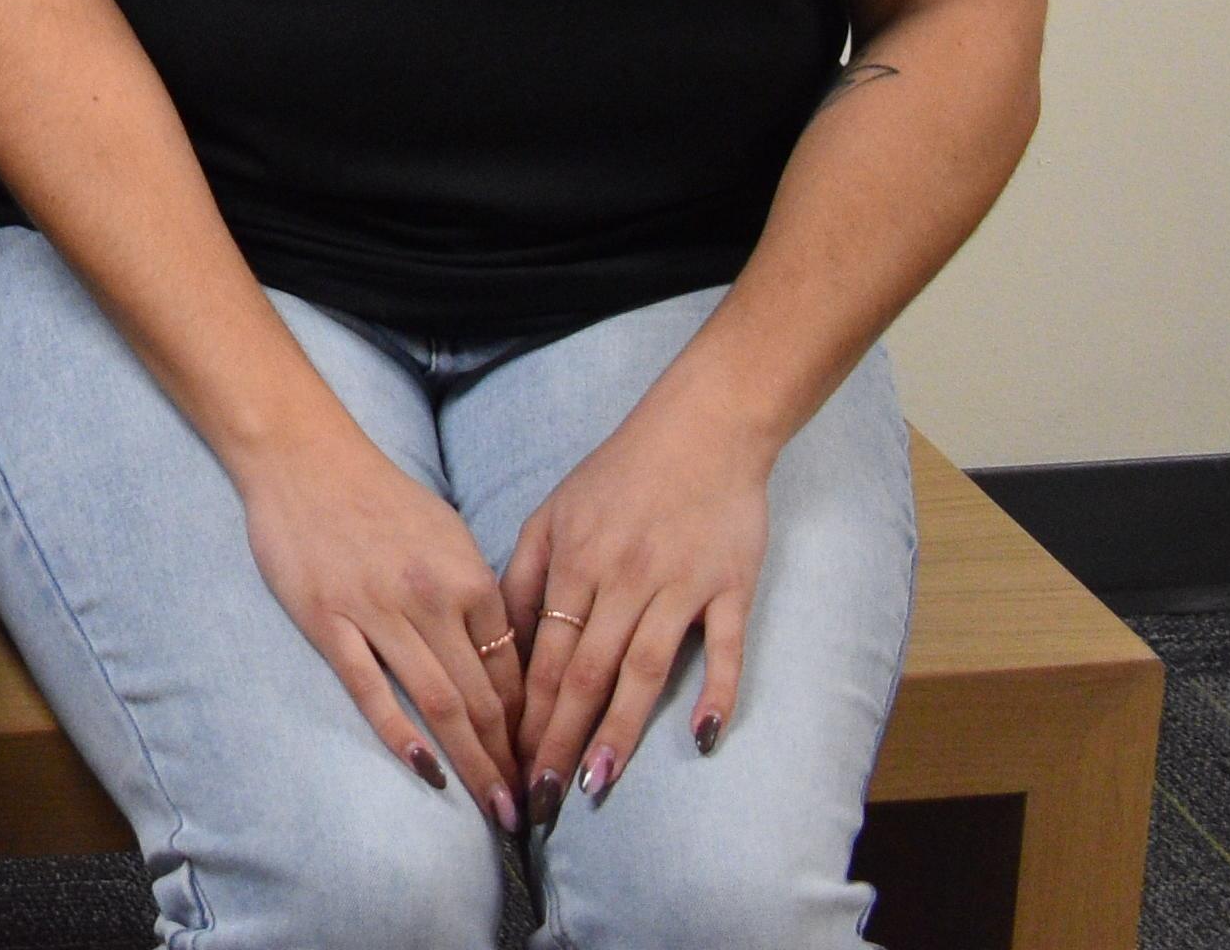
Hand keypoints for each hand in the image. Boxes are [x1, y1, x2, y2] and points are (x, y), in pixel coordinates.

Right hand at [230, 416, 525, 825]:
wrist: (303, 457)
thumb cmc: (379, 496)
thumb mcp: (447, 534)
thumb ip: (477, 594)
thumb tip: (505, 657)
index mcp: (468, 577)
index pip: (514, 671)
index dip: (533, 727)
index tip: (540, 766)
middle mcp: (433, 599)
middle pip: (485, 699)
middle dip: (511, 762)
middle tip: (528, 813)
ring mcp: (378, 612)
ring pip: (440, 704)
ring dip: (473, 764)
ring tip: (494, 810)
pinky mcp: (328, 621)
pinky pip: (371, 689)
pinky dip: (401, 734)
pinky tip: (426, 771)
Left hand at [497, 385, 775, 808]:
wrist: (702, 429)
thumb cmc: (619, 475)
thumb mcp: (553, 513)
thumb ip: (525, 576)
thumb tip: (499, 645)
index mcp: (574, 563)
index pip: (543, 656)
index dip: (524, 715)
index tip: (506, 763)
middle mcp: (622, 579)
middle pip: (586, 673)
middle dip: (559, 740)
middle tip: (541, 800)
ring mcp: (679, 585)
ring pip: (644, 669)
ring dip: (621, 731)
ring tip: (597, 786)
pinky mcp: (730, 586)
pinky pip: (725, 648)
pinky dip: (716, 692)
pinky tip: (702, 738)